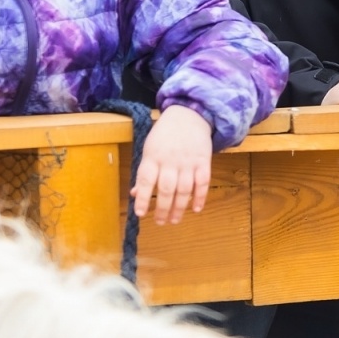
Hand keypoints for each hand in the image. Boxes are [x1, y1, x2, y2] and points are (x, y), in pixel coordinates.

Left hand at [133, 105, 212, 225]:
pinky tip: (195, 209)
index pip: (146, 180)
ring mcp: (188, 161)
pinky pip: (203, 182)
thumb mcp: (150, 149)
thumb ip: (145, 172)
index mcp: (153, 157)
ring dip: (179, 207)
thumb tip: (135, 194)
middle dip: (163, 209)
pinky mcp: (203, 160)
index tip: (141, 214)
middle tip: (160, 222)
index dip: (143, 198)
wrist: (189, 115)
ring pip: (184, 189)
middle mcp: (170, 160)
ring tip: (174, 220)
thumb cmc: (165, 135)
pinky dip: (200, 197)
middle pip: (166, 189)